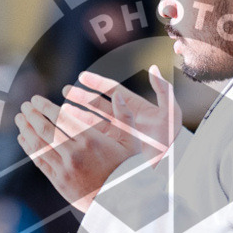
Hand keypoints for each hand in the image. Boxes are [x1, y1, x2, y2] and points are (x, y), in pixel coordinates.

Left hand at [15, 92, 139, 212]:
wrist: (122, 202)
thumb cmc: (128, 170)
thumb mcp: (132, 142)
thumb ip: (125, 117)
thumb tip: (119, 95)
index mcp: (91, 140)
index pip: (61, 118)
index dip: (45, 107)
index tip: (36, 99)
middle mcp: (75, 153)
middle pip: (46, 130)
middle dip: (32, 115)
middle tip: (24, 105)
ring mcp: (65, 169)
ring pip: (39, 145)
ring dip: (26, 130)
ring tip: (20, 119)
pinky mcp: (59, 182)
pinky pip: (39, 162)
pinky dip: (29, 148)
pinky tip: (23, 139)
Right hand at [63, 64, 181, 164]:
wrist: (170, 163)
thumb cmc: (172, 137)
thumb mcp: (171, 112)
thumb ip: (164, 90)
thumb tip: (154, 68)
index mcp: (134, 106)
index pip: (112, 90)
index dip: (97, 82)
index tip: (81, 77)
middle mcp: (123, 118)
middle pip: (98, 103)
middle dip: (81, 97)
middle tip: (65, 91)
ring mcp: (116, 132)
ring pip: (92, 120)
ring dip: (77, 114)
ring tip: (60, 109)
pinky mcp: (112, 146)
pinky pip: (93, 137)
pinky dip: (80, 132)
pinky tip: (68, 129)